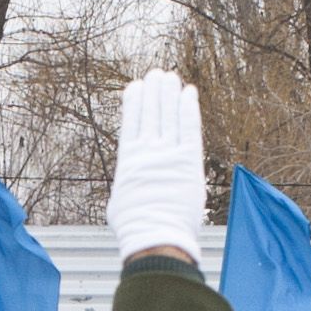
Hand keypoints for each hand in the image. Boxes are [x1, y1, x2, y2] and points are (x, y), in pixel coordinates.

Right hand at [104, 71, 206, 264]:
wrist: (155, 236)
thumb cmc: (136, 226)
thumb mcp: (120, 201)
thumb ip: (130, 184)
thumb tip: (130, 185)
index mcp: (128, 160)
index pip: (131, 123)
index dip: (134, 102)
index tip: (136, 86)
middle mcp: (148, 152)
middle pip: (151, 114)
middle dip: (153, 92)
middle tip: (156, 74)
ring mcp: (169, 154)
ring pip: (169, 116)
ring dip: (169, 94)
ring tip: (170, 77)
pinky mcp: (189, 161)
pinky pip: (189, 128)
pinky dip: (189, 109)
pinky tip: (189, 92)